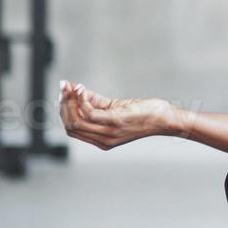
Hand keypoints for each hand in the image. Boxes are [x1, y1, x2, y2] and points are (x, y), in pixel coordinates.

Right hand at [58, 80, 179, 149]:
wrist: (165, 118)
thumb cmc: (143, 112)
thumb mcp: (115, 108)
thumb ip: (95, 101)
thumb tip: (76, 89)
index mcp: (101, 140)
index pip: (72, 129)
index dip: (64, 111)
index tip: (63, 94)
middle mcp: (103, 140)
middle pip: (71, 126)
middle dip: (64, 105)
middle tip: (64, 88)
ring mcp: (109, 133)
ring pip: (76, 121)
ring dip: (70, 102)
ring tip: (70, 87)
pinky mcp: (115, 122)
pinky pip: (90, 114)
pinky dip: (82, 101)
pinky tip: (82, 90)